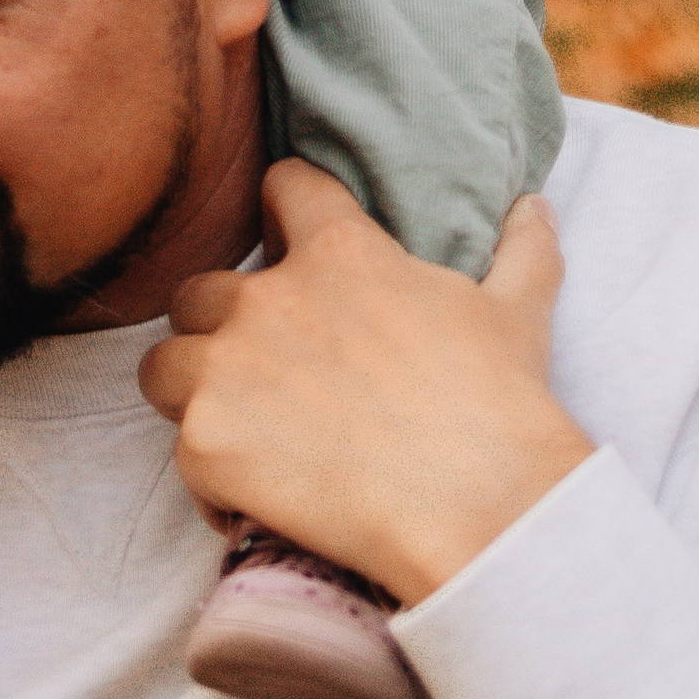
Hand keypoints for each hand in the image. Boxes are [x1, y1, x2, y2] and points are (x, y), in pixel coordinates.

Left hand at [137, 161, 591, 605]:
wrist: (480, 509)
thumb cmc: (500, 406)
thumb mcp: (517, 312)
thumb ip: (521, 250)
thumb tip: (533, 205)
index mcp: (339, 253)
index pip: (283, 188)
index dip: (283, 209)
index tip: (288, 236)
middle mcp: (268, 300)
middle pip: (198, 292)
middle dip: (221, 327)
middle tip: (263, 371)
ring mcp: (227, 371)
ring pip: (164, 366)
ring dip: (193, 394)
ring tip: (240, 433)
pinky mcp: (207, 444)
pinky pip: (182, 457)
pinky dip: (213, 481)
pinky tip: (256, 503)